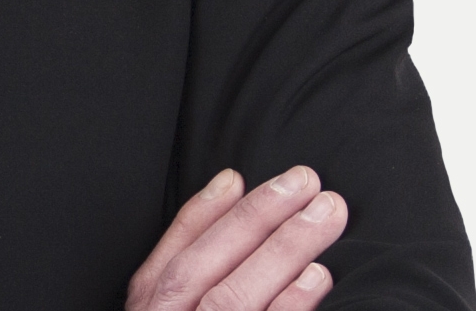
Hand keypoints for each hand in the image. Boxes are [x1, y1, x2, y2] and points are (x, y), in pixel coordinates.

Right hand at [126, 165, 347, 310]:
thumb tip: (226, 201)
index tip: (237, 178)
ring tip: (326, 214)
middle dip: (259, 215)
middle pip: (211, 262)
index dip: (207, 209)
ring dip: (286, 247)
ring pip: (238, 293)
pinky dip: (290, 304)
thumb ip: (178, 278)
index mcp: (149, 308)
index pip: (178, 249)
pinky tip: (317, 275)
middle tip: (305, 182)